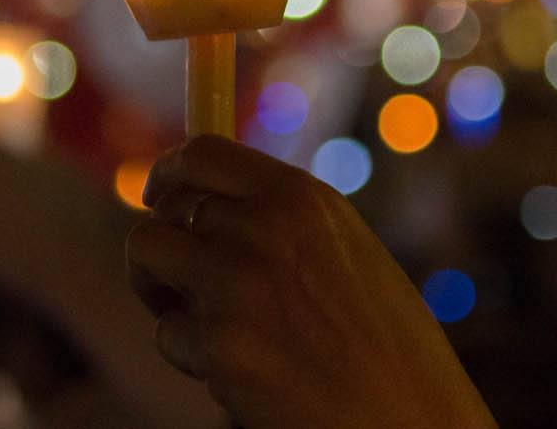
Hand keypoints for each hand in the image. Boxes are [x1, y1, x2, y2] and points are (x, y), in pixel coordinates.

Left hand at [128, 135, 498, 428]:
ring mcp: (233, 284)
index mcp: (301, 198)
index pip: (203, 154)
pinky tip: (240, 371)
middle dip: (166, 240)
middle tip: (179, 277)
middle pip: (165, 208)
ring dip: (162, 288)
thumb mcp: (345, 252)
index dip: (169, 172)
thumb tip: (206, 203)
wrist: (409, 421)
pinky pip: (169, 332)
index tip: (160, 194)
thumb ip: (283, 222)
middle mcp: (262, 228)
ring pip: (146, 257)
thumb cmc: (387, 348)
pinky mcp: (216, 345)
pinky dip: (191, 354)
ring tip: (206, 322)